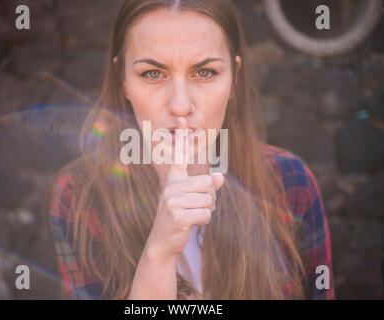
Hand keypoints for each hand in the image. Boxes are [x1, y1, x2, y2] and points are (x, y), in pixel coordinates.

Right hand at [145, 117, 224, 260]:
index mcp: (174, 179)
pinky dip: (203, 221)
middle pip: (208, 183)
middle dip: (209, 199)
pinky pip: (205, 214)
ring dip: (205, 211)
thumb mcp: (192, 199)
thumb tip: (220, 177)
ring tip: (191, 216)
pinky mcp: (178, 215)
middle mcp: (172, 186)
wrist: (163, 240)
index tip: (181, 119)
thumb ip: (206, 187)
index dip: (182, 137)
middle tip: (196, 207)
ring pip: (208, 200)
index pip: (180, 155)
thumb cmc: (179, 217)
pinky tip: (190, 225)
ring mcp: (173, 200)